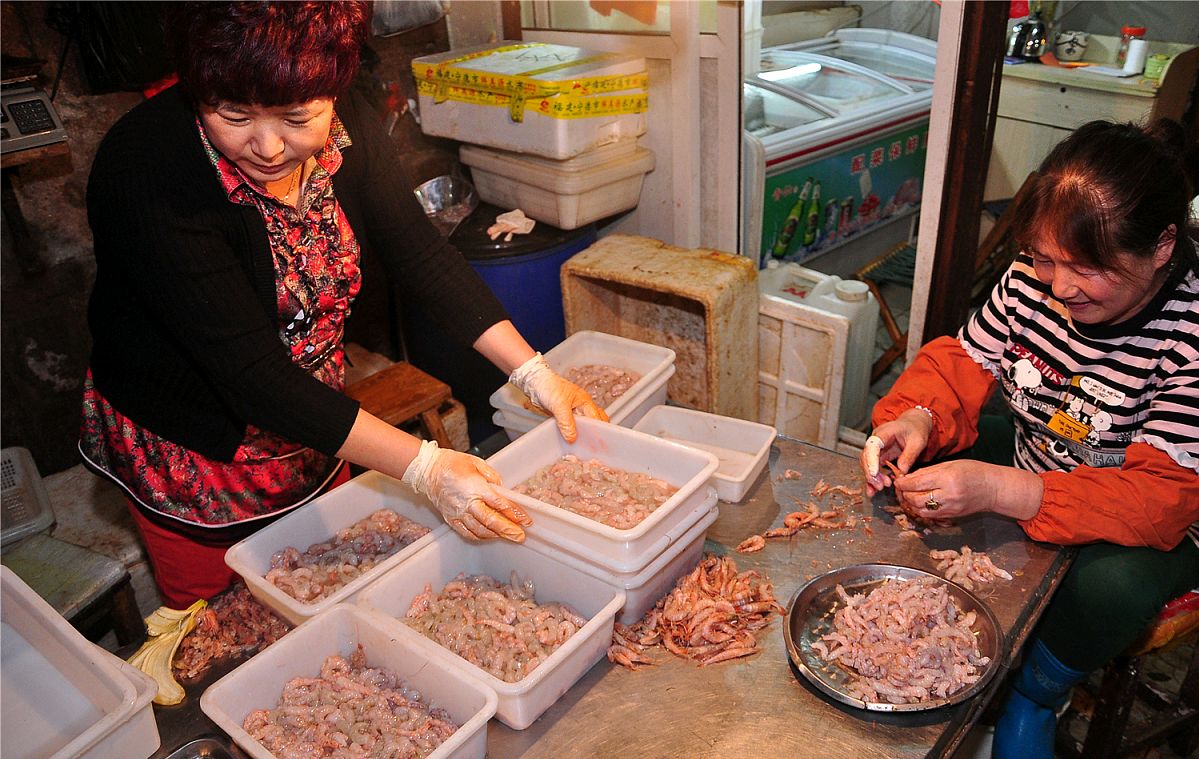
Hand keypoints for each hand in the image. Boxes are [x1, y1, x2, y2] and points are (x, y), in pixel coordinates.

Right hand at [402, 440, 531, 540]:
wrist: (427, 470)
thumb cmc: (451, 463)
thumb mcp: (476, 462)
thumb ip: (492, 476)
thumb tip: (502, 490)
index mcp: (476, 487)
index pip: (500, 504)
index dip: (515, 513)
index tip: (526, 520)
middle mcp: (467, 502)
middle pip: (491, 521)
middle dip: (508, 530)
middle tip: (520, 536)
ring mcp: (458, 513)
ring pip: (480, 530)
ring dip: (496, 535)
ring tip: (508, 536)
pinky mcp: (450, 519)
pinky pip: (467, 532)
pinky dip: (480, 537)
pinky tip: (489, 536)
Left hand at [509, 353, 607, 441]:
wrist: (534, 382)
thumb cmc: (549, 386)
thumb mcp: (559, 405)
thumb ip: (566, 422)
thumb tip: (572, 438)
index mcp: (585, 402)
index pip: (597, 419)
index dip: (598, 431)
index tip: (597, 443)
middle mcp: (581, 407)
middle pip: (593, 424)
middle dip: (593, 434)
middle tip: (589, 447)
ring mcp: (572, 412)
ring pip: (582, 426)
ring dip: (581, 435)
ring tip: (579, 447)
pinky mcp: (563, 416)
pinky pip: (571, 427)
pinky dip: (571, 434)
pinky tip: (568, 441)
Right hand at [860, 408, 933, 495]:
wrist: (913, 424)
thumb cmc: (915, 429)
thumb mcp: (917, 441)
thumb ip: (909, 455)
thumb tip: (901, 471)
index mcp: (884, 433)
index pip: (872, 446)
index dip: (871, 460)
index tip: (874, 473)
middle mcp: (875, 441)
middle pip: (866, 457)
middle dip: (871, 473)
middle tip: (881, 485)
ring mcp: (875, 449)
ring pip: (867, 465)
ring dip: (872, 478)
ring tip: (881, 487)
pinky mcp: (878, 457)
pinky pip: (873, 468)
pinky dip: (873, 479)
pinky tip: (873, 490)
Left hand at [892, 459, 1042, 521]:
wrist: (994, 489)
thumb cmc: (973, 471)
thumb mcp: (950, 465)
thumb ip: (927, 472)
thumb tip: (907, 478)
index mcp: (947, 479)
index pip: (917, 483)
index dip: (902, 483)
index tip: (897, 481)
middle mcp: (948, 495)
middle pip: (916, 499)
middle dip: (904, 494)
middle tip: (901, 488)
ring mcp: (950, 508)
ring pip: (920, 510)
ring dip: (910, 504)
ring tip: (908, 495)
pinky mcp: (951, 516)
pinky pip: (929, 515)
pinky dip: (920, 509)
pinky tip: (919, 502)